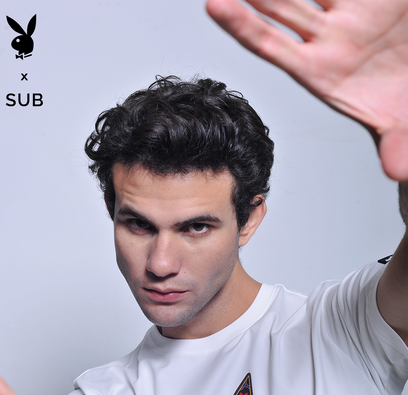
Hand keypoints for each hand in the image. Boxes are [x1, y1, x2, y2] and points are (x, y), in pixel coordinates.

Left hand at [206, 0, 407, 179]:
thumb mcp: (403, 131)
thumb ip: (399, 146)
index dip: (244, 26)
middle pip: (280, 2)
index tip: (215, 5)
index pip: (272, 45)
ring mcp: (349, 11)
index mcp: (320, 72)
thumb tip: (397, 170)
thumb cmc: (400, 113)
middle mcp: (327, 37)